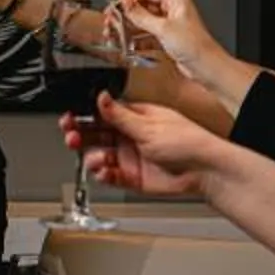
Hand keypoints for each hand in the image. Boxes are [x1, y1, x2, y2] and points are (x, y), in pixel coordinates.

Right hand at [62, 91, 218, 197]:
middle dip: (81, 136)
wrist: (204, 171)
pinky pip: (110, 176)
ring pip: (100, 156)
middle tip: (72, 137)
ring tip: (97, 159)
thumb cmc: (187, 142)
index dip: (84, 117)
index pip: (102, 114)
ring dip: (93, 157)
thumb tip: (101, 97)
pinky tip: (104, 171)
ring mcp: (131, 157)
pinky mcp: (133, 177)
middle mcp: (131, 136)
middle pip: (97, 135)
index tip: (70, 119)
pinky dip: (104, 175)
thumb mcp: (148, 126)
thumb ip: (119, 115)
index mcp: (135, 117)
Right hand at [113, 0, 227, 77]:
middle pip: (142, 6)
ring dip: (130, 29)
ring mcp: (169, 23)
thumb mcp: (163, 28)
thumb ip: (141, 16)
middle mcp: (172, 8)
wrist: (206, 67)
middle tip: (112, 21)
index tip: (116, 6)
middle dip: (127, 15)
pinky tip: (128, 45)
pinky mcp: (167, 37)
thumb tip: (125, 4)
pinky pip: (147, 35)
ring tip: (116, 34)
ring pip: (143, 22)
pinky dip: (137, 40)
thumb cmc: (195, 45)